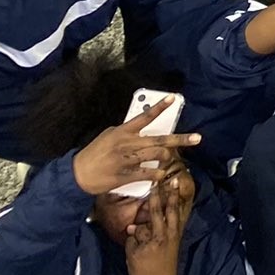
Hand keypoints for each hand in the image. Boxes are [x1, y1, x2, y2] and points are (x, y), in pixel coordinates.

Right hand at [71, 99, 200, 196]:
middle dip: (180, 139)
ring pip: (157, 156)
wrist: (78, 174)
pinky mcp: (126, 175)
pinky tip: (160, 175)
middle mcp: (128, 144)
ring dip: (167, 157)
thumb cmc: (94, 153)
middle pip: (160, 139)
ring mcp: (128, 160)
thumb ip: (126, 131)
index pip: (145, 116)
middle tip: (196, 138)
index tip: (174, 98)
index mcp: (124, 131)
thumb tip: (141, 128)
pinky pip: (148, 174)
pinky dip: (157, 175)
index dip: (160, 107)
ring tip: (171, 158)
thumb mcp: (109, 135)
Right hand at [122, 166, 194, 274]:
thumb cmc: (143, 272)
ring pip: (177, 213)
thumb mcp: (133, 255)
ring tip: (177, 185)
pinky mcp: (177, 239)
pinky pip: (180, 220)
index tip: (153, 185)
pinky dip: (181, 210)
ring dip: (177, 199)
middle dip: (170, 194)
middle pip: (170, 210)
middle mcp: (169, 233)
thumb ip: (134, 238)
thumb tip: (134, 226)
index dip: (154, 199)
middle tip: (171, 180)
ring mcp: (175, 236)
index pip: (154, 213)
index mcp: (157, 237)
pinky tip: (180, 203)